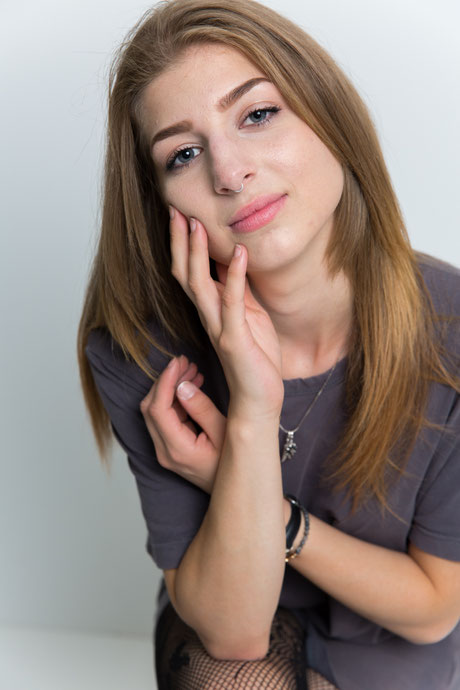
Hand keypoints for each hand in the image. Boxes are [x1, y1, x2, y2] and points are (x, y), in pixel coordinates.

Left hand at [140, 354, 225, 493]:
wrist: (236, 490)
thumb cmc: (237, 463)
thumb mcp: (226, 432)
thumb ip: (202, 409)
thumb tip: (182, 386)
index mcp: (177, 449)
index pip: (158, 408)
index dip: (164, 381)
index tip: (177, 362)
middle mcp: (164, 452)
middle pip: (150, 408)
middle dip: (165, 381)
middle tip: (185, 362)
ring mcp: (164, 452)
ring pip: (154, 412)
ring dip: (168, 388)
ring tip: (191, 370)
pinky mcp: (169, 449)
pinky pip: (163, 419)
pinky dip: (173, 399)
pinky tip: (190, 386)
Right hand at [169, 207, 283, 419]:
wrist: (259, 399)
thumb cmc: (256, 358)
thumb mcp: (249, 315)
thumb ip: (237, 290)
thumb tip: (232, 260)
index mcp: (211, 311)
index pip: (189, 272)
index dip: (183, 244)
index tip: (181, 214)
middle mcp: (208, 317)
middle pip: (185, 274)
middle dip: (179, 242)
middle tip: (176, 209)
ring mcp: (219, 328)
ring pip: (199, 285)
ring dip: (197, 253)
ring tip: (197, 223)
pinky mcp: (235, 339)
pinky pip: (233, 303)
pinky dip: (236, 277)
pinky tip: (242, 253)